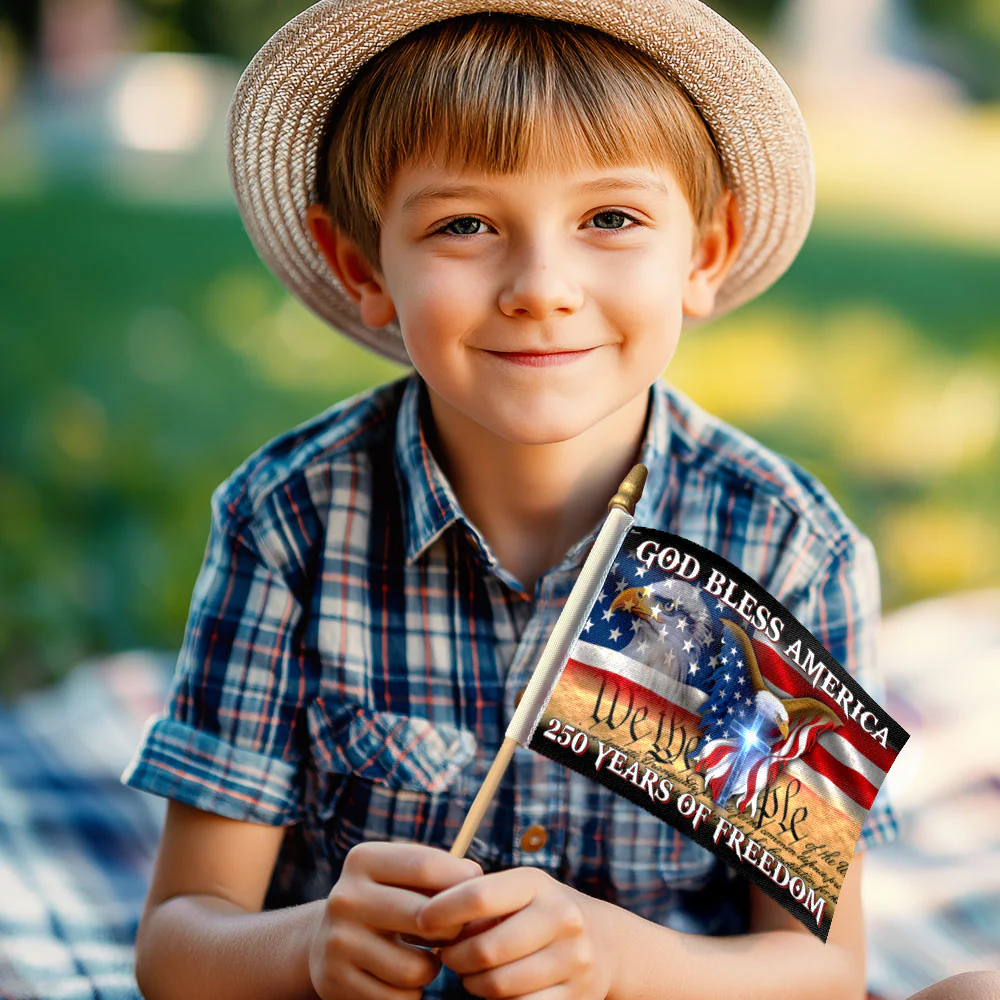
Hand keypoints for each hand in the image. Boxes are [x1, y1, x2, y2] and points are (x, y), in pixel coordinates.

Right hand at [308, 841, 481, 999]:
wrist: (326, 941)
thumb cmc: (385, 901)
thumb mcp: (400, 876)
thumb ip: (438, 872)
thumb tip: (473, 877)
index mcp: (363, 860)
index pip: (426, 866)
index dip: (461, 884)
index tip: (473, 896)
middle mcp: (345, 897)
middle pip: (425, 918)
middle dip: (451, 930)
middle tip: (450, 934)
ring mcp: (338, 942)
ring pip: (415, 968)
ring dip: (431, 968)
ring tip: (423, 958)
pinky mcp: (336, 982)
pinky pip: (399, 998)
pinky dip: (410, 993)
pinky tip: (400, 979)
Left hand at [415, 866, 614, 999]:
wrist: (605, 943)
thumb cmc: (540, 912)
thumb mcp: (517, 892)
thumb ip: (476, 899)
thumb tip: (423, 918)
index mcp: (537, 883)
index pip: (478, 895)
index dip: (442, 911)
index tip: (420, 921)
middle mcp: (561, 917)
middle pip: (485, 949)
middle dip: (455, 957)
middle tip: (448, 956)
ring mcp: (574, 959)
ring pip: (499, 985)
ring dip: (473, 983)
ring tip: (471, 972)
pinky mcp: (576, 996)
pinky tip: (495, 988)